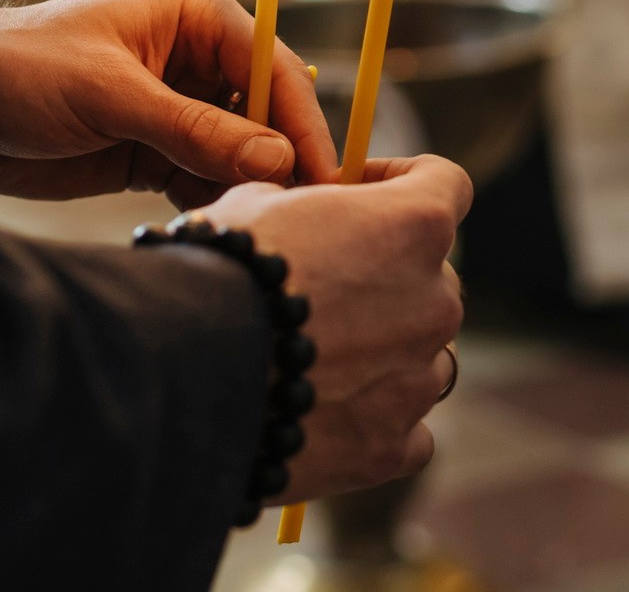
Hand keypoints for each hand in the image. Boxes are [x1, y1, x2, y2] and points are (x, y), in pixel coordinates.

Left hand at [0, 0, 336, 207]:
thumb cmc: (21, 67)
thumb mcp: (110, 95)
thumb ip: (195, 130)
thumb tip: (277, 159)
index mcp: (196, 14)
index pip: (271, 68)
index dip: (300, 121)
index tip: (324, 174)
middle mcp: (197, 56)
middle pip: (265, 112)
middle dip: (279, 159)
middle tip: (300, 211)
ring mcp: (177, 105)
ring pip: (238, 151)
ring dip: (245, 186)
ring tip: (257, 226)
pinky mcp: (154, 150)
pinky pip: (203, 178)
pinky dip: (211, 202)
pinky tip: (214, 225)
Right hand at [201, 155, 470, 501]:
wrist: (181, 376)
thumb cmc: (215, 275)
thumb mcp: (252, 205)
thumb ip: (303, 205)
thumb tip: (300, 215)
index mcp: (412, 226)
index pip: (447, 184)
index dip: (405, 181)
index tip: (364, 191)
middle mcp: (435, 300)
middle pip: (432, 278)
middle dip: (386, 276)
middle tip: (322, 288)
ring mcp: (418, 378)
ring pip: (421, 356)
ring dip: (383, 352)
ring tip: (311, 362)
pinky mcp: (392, 447)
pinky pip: (406, 430)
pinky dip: (372, 421)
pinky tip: (323, 418)